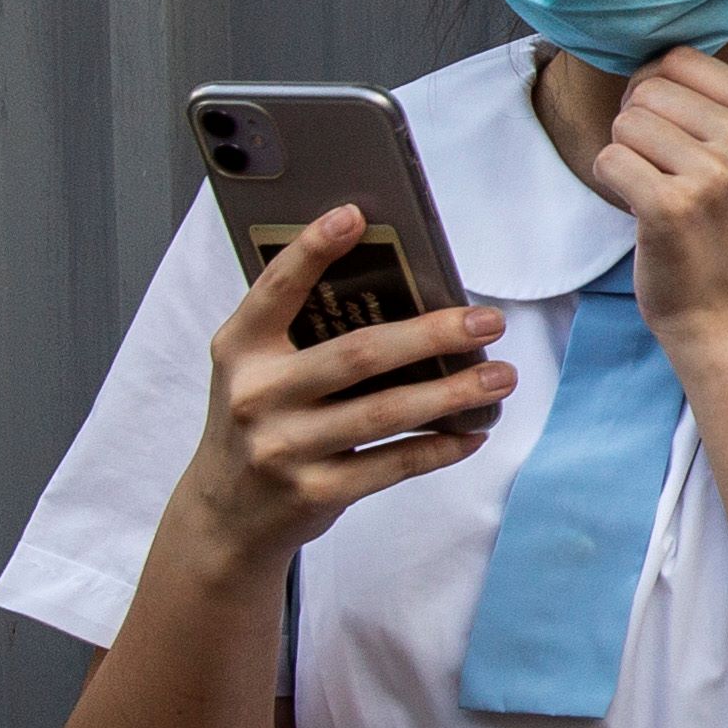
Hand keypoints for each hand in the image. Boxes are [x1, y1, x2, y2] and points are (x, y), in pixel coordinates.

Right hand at [168, 207, 511, 567]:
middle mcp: (256, 395)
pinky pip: (392, 465)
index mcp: (241, 349)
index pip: (276, 290)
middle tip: (489, 321)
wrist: (225, 513)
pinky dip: (440, 447)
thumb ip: (307, 333)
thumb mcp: (261, 369)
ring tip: (502, 376)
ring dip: (453, 393)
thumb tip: (411, 294)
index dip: (311, 251)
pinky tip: (474, 431)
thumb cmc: (263, 419)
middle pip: (358, 355)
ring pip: (385, 412)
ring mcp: (282, 448)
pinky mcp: (312, 492)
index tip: (354, 215)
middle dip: (433, 335)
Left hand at [590, 48, 727, 342]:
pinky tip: (644, 212)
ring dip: (627, 158)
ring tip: (661, 193)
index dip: (658, 93)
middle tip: (666, 172)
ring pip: (623, 123)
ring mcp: (714, 173)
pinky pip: (607, 160)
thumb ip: (707, 100)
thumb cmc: (723, 226)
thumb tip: (643, 56)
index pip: (678, 59)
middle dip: (639, 127)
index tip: (677, 138)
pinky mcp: (672, 206)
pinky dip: (612, 186)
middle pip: (646, 88)